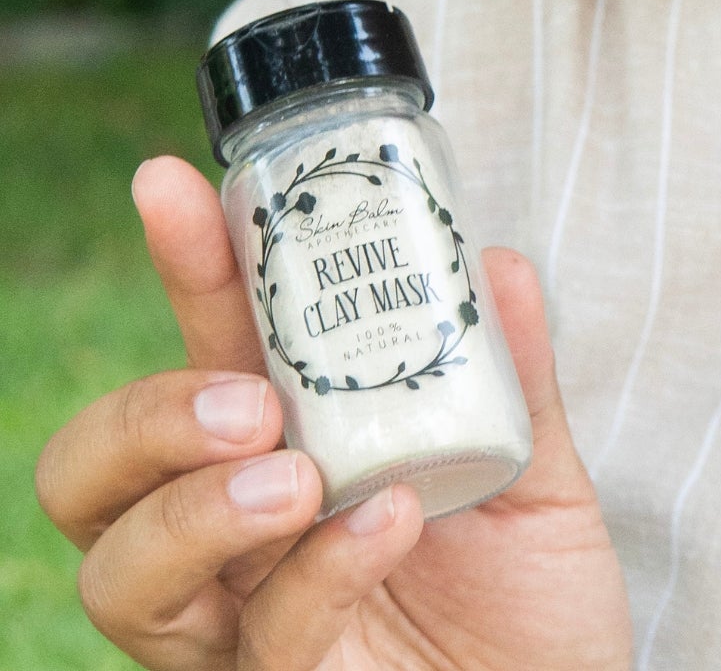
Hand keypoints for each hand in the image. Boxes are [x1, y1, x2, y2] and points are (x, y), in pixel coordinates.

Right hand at [35, 156, 631, 669]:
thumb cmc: (532, 607)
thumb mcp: (536, 473)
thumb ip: (513, 377)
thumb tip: (497, 259)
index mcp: (285, 448)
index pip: (206, 346)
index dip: (186, 264)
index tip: (175, 185)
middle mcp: (237, 537)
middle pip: (95, 473)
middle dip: (144, 414)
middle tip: (246, 399)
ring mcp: (244, 626)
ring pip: (123, 573)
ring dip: (196, 506)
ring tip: (293, 472)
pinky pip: (262, 640)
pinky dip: (322, 568)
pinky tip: (388, 523)